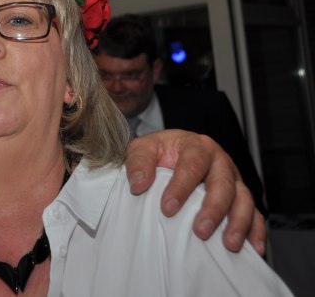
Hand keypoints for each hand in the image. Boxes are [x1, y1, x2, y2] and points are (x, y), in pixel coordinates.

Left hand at [124, 129, 266, 254]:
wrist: (172, 152)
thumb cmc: (160, 152)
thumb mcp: (143, 148)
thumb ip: (138, 162)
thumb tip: (138, 185)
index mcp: (197, 146)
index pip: (193, 164)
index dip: (181, 186)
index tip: (167, 208)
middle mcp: (220, 161)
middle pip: (223, 184)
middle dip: (213, 209)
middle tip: (200, 231)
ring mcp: (234, 180)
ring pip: (244, 199)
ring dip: (239, 223)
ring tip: (229, 244)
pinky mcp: (241, 197)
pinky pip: (255, 214)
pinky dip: (257, 230)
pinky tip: (254, 248)